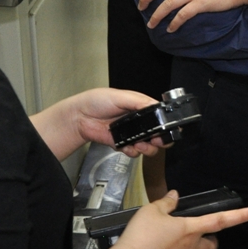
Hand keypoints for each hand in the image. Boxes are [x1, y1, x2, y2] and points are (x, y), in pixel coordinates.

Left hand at [30, 87, 162, 159]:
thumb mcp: (120, 96)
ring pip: (148, 145)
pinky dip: (133, 152)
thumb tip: (156, 105)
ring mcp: (130, 134)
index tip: (168, 130)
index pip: (158, 116)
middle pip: (157, 134)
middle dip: (160, 139)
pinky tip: (129, 148)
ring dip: (148, 148)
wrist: (79, 118)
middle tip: (157, 141)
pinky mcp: (121, 144)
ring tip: (141, 145)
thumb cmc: (95, 101)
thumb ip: (139, 102)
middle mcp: (137, 121)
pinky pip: (133, 152)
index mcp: (139, 107)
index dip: (165, 124)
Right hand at [118, 191, 247, 248]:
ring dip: (189, 244)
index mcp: (191, 228)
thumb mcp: (152, 210)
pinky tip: (157, 246)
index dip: (240, 215)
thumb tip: (174, 196)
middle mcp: (191, 245)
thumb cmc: (144, 234)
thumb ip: (166, 202)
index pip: (221, 220)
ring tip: (169, 236)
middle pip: (211, 244)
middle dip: (212, 239)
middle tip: (200, 231)